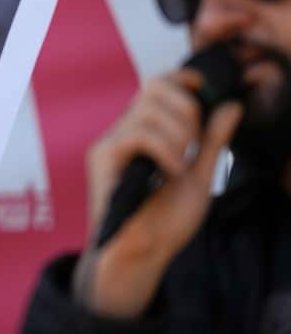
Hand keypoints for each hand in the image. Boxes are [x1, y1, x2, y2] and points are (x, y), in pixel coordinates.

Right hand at [74, 69, 242, 317]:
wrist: (142, 254)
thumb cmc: (163, 221)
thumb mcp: (200, 175)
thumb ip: (213, 142)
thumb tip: (230, 104)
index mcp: (144, 131)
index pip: (158, 83)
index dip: (183, 79)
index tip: (207, 92)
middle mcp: (123, 131)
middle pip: (153, 86)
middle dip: (186, 108)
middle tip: (195, 143)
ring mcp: (111, 142)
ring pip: (148, 109)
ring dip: (178, 134)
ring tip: (181, 164)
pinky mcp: (103, 157)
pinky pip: (138, 134)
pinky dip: (164, 149)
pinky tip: (171, 171)